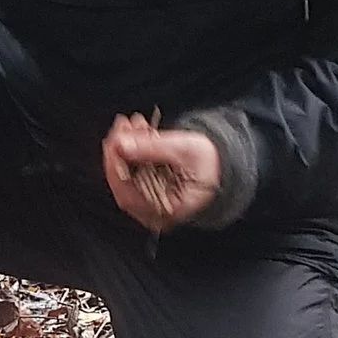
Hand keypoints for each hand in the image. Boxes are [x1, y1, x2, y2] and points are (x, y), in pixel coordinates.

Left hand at [102, 114, 221, 232]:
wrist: (223, 166)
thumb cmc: (213, 164)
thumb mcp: (185, 149)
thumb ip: (153, 147)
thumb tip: (121, 144)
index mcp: (167, 212)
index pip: (128, 195)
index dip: (116, 168)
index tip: (114, 142)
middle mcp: (155, 213)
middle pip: (123, 184)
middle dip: (120, 151)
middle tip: (123, 125)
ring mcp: (149, 203)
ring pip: (125, 175)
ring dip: (125, 146)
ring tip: (132, 123)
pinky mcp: (147, 190)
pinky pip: (131, 171)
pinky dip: (131, 150)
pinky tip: (136, 131)